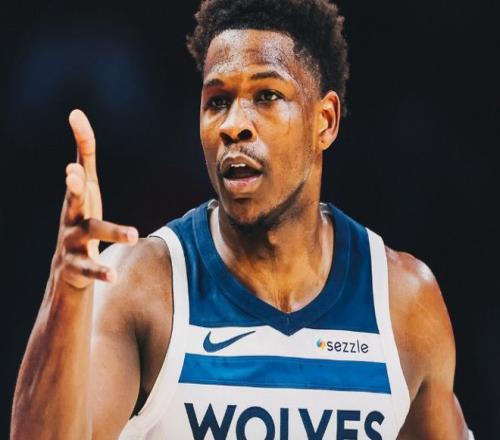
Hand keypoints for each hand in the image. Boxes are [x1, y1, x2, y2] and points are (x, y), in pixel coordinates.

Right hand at [54, 109, 137, 288]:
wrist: (66, 269)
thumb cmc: (82, 221)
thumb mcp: (87, 192)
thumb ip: (86, 160)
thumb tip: (77, 115)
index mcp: (77, 197)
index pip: (80, 167)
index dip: (81, 142)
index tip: (76, 116)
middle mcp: (70, 216)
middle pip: (73, 199)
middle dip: (73, 187)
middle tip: (72, 175)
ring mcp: (71, 241)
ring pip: (91, 234)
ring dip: (112, 231)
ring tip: (134, 234)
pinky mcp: (75, 266)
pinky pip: (89, 268)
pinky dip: (101, 271)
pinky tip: (114, 275)